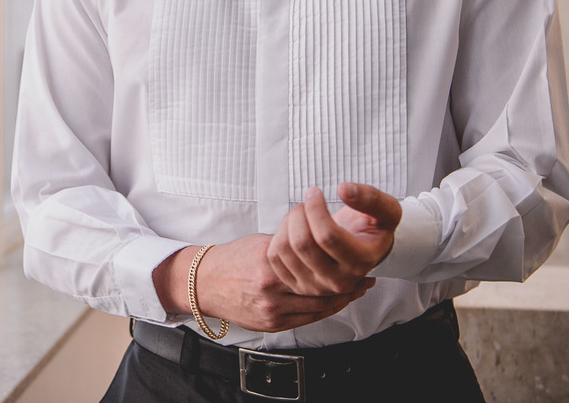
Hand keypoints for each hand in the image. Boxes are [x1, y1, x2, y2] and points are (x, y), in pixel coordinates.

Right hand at [153, 234, 373, 332]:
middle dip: (346, 287)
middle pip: (320, 291)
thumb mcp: (262, 244)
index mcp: (270, 263)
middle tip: (365, 281)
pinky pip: (304, 320)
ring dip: (339, 301)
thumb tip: (317, 243)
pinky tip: (333, 305)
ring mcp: (271, 310)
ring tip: (355, 292)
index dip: (339, 267)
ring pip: (316, 309)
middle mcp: (272, 289)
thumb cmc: (233, 259)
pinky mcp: (269, 324)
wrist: (204, 282)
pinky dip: (322, 312)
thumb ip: (289, 248)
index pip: (314, 266)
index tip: (356, 263)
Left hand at [266, 182, 401, 296]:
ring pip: (285, 249)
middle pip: (303, 244)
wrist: (362, 250)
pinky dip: (277, 236)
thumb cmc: (372, 228)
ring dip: (287, 223)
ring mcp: (315, 286)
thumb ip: (372, 198)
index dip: (315, 208)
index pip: (327, 236)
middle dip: (299, 213)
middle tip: (306, 203)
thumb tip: (344, 189)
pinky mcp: (296, 285)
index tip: (315, 192)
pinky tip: (292, 230)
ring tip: (300, 215)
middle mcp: (338, 280)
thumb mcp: (387, 211)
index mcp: (361, 262)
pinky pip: (274, 257)